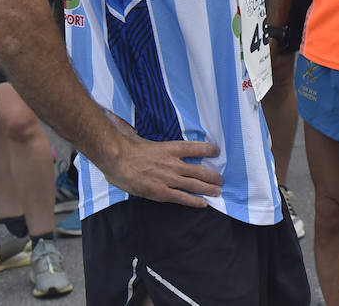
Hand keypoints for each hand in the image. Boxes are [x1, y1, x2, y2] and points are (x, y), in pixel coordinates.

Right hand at [96, 112, 223, 206]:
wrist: (117, 158)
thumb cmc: (127, 148)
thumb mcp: (144, 140)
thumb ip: (151, 142)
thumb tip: (145, 136)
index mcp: (171, 148)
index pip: (196, 147)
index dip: (208, 149)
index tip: (216, 151)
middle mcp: (174, 163)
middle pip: (200, 170)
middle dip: (213, 175)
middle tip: (221, 179)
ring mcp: (169, 178)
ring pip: (196, 184)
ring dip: (209, 188)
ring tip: (218, 191)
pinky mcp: (162, 192)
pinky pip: (183, 198)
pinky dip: (195, 201)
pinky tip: (204, 204)